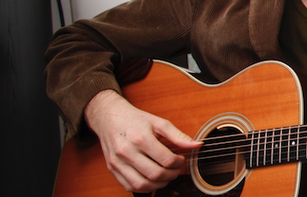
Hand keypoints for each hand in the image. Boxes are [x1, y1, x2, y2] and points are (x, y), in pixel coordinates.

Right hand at [85, 90, 202, 192]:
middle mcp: (127, 152)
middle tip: (175, 169)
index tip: (181, 159)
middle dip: (171, 175)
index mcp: (141, 138)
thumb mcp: (159, 122)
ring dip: (159, 184)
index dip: (179, 163)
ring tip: (165, 175)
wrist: (109, 118)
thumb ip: (178, 136)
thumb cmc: (135, 120)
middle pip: (155, 174)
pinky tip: (152, 179)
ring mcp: (118, 162)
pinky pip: (130, 186)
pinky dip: (144, 187)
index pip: (166, 159)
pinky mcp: (112, 169)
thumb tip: (197, 145)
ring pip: (142, 185)